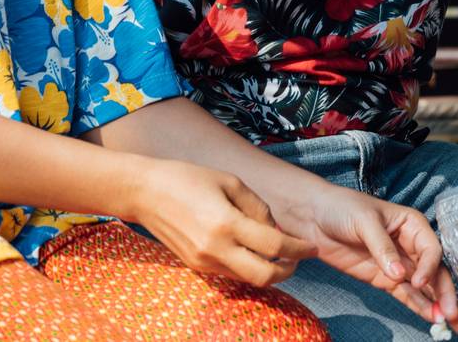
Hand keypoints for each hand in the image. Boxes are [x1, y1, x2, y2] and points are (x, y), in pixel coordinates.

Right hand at [124, 158, 315, 287]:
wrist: (145, 193)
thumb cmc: (188, 178)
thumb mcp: (230, 182)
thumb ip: (258, 207)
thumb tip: (274, 230)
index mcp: (226, 223)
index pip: (274, 246)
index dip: (299, 249)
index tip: (311, 247)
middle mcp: (215, 249)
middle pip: (263, 276)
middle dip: (287, 271)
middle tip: (298, 259)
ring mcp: (204, 262)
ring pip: (247, 279)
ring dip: (268, 271)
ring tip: (279, 253)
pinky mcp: (196, 266)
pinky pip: (230, 273)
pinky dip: (247, 267)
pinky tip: (253, 251)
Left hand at [278, 186, 457, 334]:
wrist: (313, 217)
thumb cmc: (341, 208)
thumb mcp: (364, 221)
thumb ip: (383, 248)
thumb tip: (400, 275)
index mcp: (411, 224)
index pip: (430, 249)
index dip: (429, 267)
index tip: (419, 282)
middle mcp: (410, 245)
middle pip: (433, 271)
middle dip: (445, 293)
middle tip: (453, 315)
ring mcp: (397, 264)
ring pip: (424, 287)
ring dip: (438, 305)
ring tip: (453, 326)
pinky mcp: (383, 279)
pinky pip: (405, 295)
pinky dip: (418, 306)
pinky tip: (431, 318)